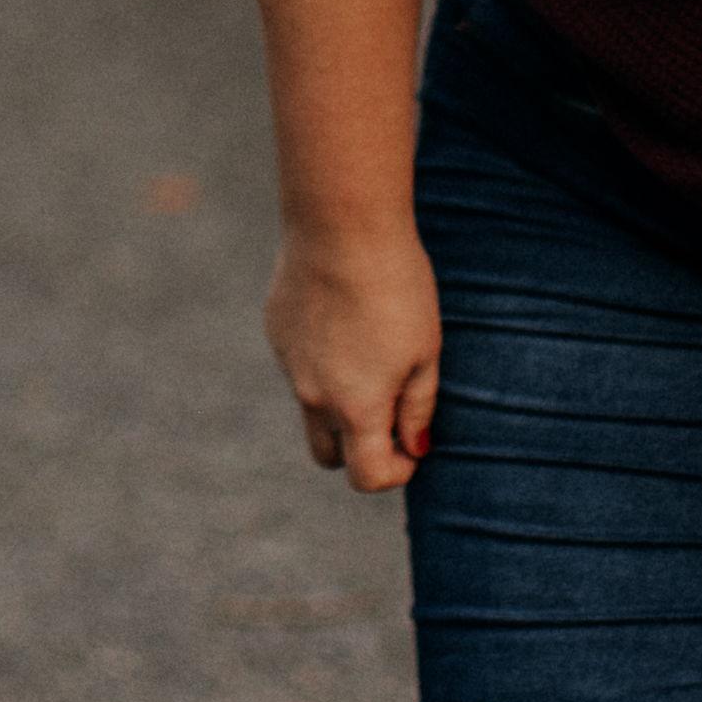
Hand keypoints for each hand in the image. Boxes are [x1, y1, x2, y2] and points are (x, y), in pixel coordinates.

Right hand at [267, 223, 444, 492]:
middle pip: (329, 455)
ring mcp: (289, 364)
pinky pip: (298, 364)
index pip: (367, 477)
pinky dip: (320, 359)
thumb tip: (414, 448)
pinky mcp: (276, 331)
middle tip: (388, 407)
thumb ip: (418, 408)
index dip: (397, 471)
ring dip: (338, 402)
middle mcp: (314, 396)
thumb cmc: (396, 287)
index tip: (413, 444)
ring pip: (311, 407)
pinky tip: (342, 314)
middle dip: (358, 448)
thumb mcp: (425, 351)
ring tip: (368, 350)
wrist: (341, 224)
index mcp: (356, 407)